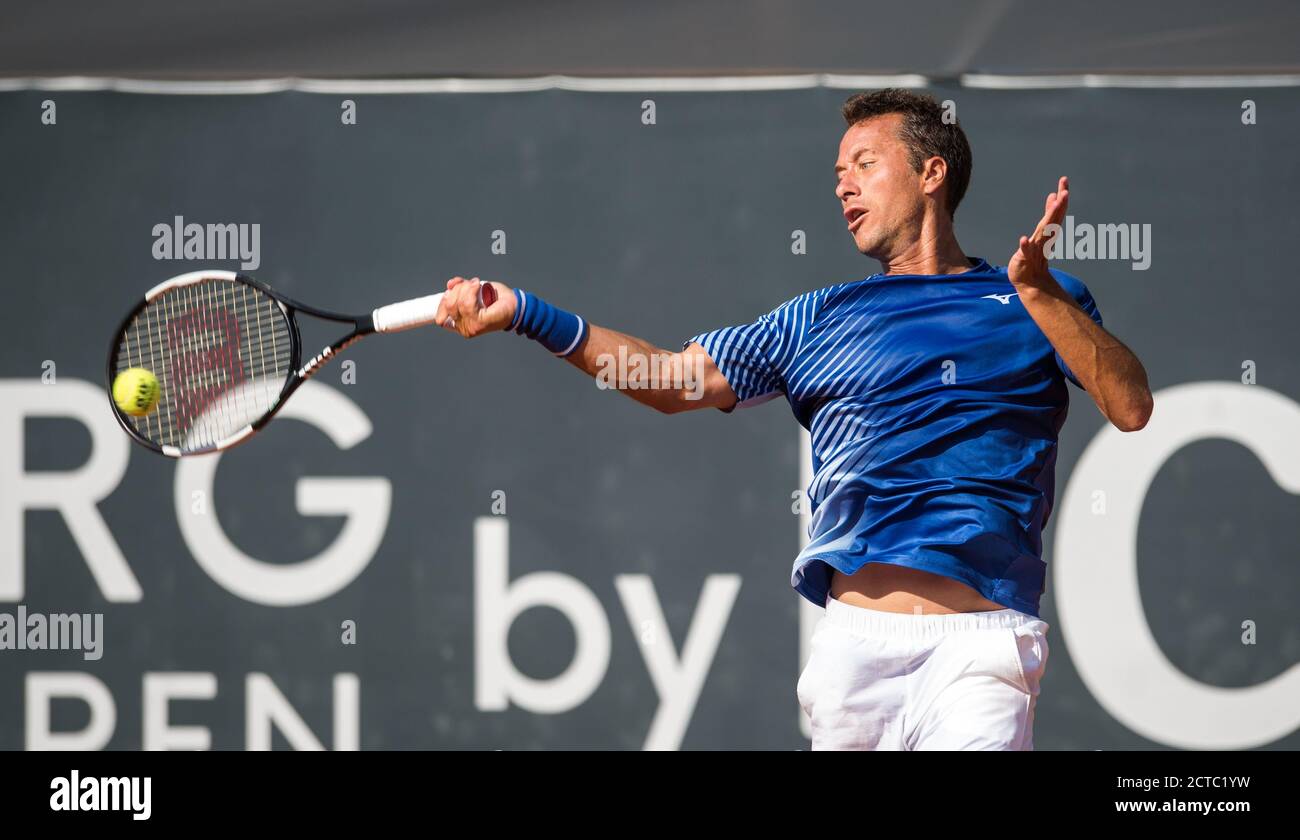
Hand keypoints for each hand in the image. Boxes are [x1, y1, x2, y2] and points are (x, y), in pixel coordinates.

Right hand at [435, 276, 515, 337]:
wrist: (514, 304)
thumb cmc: (494, 299)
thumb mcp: (472, 292)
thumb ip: (460, 289)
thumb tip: (449, 284)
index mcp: (459, 325)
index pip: (440, 317)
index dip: (443, 301)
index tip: (451, 290)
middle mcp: (463, 329)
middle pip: (448, 305)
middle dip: (457, 290)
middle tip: (470, 284)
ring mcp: (471, 327)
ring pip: (458, 303)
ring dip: (466, 288)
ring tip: (476, 284)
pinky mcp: (480, 322)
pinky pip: (467, 303)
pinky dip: (471, 290)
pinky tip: (478, 285)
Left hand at [1009, 176, 1068, 290]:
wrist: (1030, 280)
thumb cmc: (1035, 255)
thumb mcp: (1042, 231)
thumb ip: (1049, 214)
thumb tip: (1054, 195)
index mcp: (1048, 231)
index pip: (1056, 212)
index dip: (1061, 197)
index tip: (1064, 181)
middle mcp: (1044, 238)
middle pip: (1053, 220)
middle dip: (1059, 206)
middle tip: (1065, 192)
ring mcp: (1036, 248)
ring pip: (1043, 233)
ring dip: (1048, 221)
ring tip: (1054, 208)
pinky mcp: (1025, 259)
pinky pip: (1025, 252)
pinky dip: (1025, 246)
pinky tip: (1023, 239)